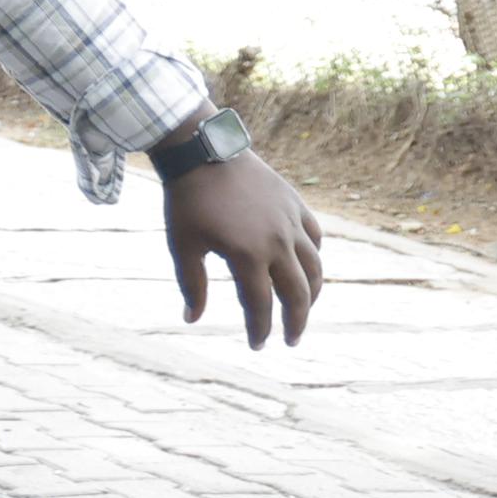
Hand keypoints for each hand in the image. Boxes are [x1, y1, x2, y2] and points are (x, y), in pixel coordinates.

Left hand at [164, 152, 323, 349]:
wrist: (203, 151)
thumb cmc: (187, 201)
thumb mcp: (182, 246)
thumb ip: (192, 285)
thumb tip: (192, 319)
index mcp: (247, 255)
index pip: (260, 305)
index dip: (259, 329)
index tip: (258, 345)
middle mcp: (277, 241)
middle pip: (297, 293)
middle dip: (296, 321)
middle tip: (291, 340)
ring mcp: (290, 222)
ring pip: (314, 268)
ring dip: (312, 294)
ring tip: (303, 310)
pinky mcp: (295, 205)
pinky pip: (314, 238)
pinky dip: (314, 258)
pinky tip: (306, 269)